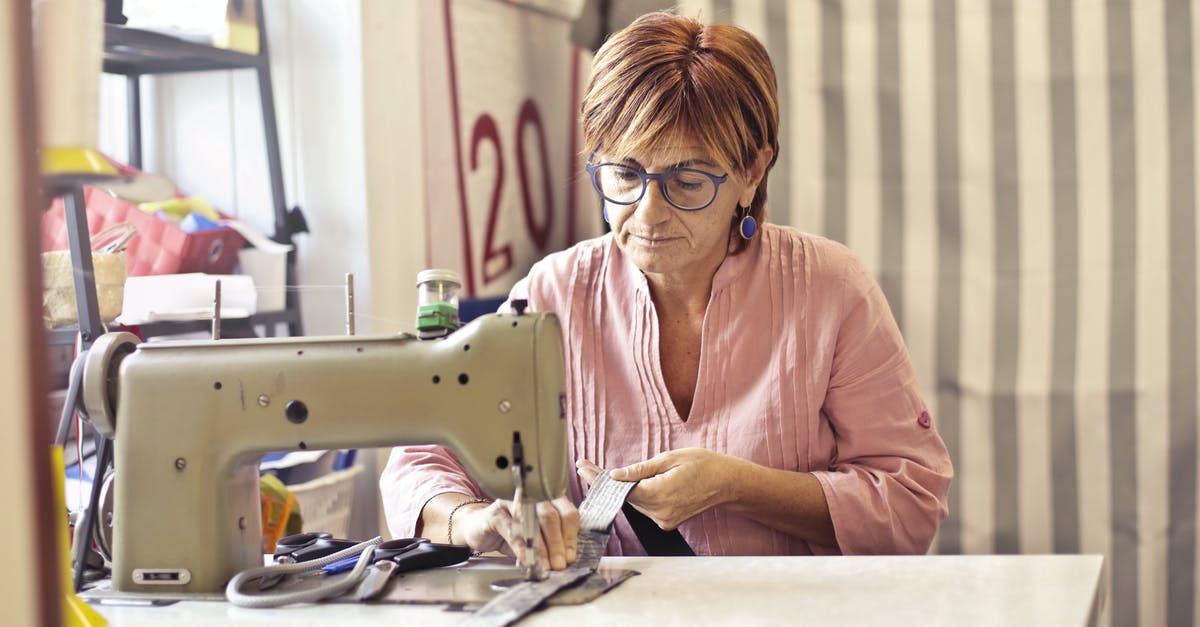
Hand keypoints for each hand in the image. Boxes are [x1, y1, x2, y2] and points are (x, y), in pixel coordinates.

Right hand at [453, 497, 579, 570]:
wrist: (479, 529)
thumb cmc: (512, 533)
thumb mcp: (536, 539)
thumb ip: (552, 545)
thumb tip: (566, 560)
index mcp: (549, 499)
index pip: (567, 514)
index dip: (570, 537)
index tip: (569, 557)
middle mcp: (533, 496)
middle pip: (552, 516)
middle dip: (557, 544)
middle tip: (559, 565)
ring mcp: (514, 501)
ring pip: (533, 521)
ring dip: (541, 547)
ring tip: (545, 566)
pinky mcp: (496, 512)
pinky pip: (513, 529)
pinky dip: (522, 547)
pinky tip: (526, 559)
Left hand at [576, 448, 740, 529]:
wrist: (727, 482)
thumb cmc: (702, 464)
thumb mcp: (669, 458)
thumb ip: (640, 470)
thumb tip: (615, 475)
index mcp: (659, 494)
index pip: (620, 489)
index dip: (599, 478)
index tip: (583, 468)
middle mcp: (660, 512)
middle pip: (625, 497)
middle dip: (608, 483)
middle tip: (587, 467)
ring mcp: (664, 520)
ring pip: (634, 503)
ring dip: (624, 489)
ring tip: (615, 474)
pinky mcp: (667, 522)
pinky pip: (645, 507)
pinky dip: (639, 496)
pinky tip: (637, 484)